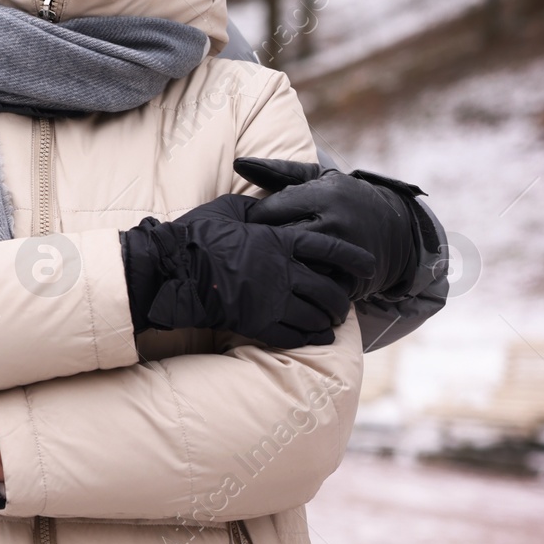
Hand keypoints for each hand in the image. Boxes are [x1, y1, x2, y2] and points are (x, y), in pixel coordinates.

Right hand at [121, 194, 374, 348]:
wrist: (174, 269)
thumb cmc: (197, 236)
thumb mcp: (227, 209)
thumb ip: (255, 207)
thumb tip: (267, 206)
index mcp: (278, 240)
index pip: (329, 248)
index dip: (353, 257)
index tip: (368, 264)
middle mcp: (283, 271)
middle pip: (328, 289)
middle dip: (341, 299)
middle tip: (343, 302)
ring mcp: (273, 299)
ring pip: (316, 315)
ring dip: (328, 320)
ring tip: (331, 321)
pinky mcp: (259, 322)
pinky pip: (296, 335)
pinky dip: (312, 338)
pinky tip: (318, 337)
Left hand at [234, 157, 425, 298]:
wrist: (398, 229)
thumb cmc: (346, 198)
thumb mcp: (318, 178)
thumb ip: (278, 171)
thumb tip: (239, 163)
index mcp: (323, 195)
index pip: (269, 210)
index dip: (250, 220)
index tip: (243, 225)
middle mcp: (334, 222)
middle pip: (279, 238)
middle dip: (259, 244)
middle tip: (246, 248)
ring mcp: (344, 253)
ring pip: (294, 264)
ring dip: (277, 265)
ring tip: (262, 264)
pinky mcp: (351, 279)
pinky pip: (314, 285)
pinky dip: (299, 284)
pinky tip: (288, 280)